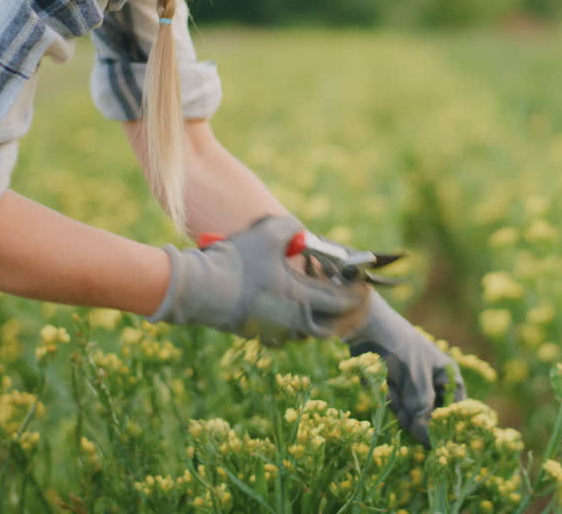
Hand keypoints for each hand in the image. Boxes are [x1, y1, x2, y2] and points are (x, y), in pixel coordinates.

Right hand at [148, 215, 365, 344]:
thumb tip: (300, 231)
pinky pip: (281, 334)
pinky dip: (290, 324)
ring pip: (304, 333)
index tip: (363, 287)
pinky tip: (284, 306)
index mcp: (301, 299)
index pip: (341, 302)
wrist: (198, 289)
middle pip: (328, 327)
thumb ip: (292, 228)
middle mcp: (291, 322)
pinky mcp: (254, 333)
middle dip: (341, 315)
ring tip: (314, 300)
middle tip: (344, 301)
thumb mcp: (269, 233)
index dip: (356, 294)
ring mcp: (272, 331)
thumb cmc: (236, 261)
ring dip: (314, 319)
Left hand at [346, 290, 466, 447]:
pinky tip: (385, 383)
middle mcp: (433, 383)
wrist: (367, 329)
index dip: (446, 424)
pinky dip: (388, 398)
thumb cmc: (400, 351)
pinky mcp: (394, 388)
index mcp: (447, 376)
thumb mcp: (416, 383)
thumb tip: (429, 443)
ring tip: (392, 383)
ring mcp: (412, 386)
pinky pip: (395, 405)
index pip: (454, 409)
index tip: (435, 438)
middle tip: (402, 398)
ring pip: (410, 413)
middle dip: (415, 413)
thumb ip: (423, 413)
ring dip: (399, 404)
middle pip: (430, 415)